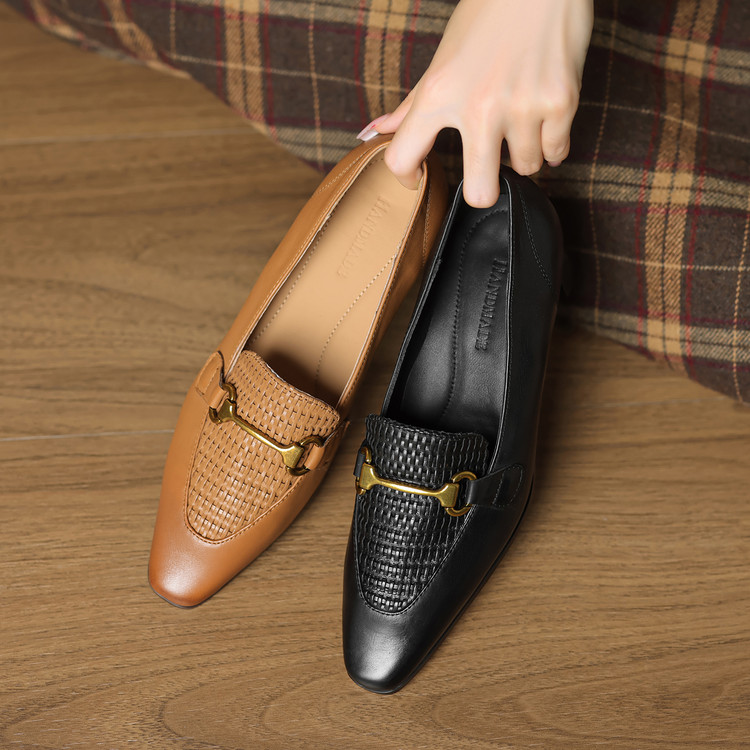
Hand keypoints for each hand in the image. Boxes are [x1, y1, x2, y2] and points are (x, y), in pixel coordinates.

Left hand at [358, 0, 592, 206]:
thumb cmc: (487, 17)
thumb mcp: (441, 61)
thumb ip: (409, 107)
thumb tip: (373, 132)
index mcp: (439, 95)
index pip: (402, 159)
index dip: (406, 177)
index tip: (418, 176)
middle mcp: (479, 107)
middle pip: (480, 194)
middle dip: (483, 191)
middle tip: (486, 170)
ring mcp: (522, 108)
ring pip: (527, 170)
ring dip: (523, 155)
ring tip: (520, 124)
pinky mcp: (560, 103)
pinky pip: (557, 152)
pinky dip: (552, 143)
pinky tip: (544, 120)